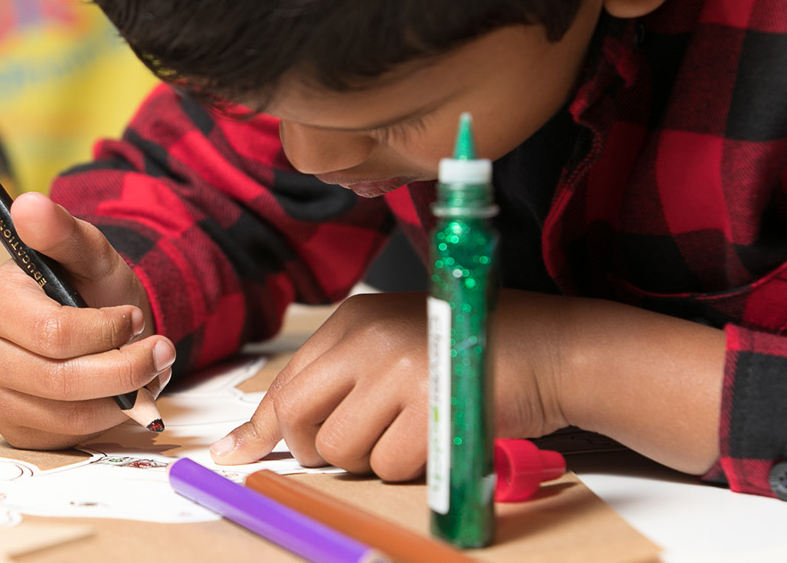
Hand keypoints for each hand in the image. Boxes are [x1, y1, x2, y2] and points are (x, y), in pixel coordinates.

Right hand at [0, 192, 175, 448]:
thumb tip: (29, 204)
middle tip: (160, 353)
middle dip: (125, 369)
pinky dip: (104, 419)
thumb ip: (62, 231)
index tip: (132, 318)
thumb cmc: (87, 287)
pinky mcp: (11, 427)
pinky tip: (116, 394)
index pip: (54, 333)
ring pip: (67, 414)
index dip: (108, 331)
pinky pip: (64, 435)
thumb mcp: (87, 252)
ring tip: (144, 372)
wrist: (94, 324)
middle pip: (60, 380)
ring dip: (121, 397)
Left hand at [209, 290, 574, 480]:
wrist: (553, 349)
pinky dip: (411, 466)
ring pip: (343, 450)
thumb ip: (341, 376)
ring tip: (414, 428)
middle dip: (315, 448)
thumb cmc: (474, 348)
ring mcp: (400, 372)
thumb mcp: (398, 341)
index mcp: (354, 319)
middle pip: (298, 418)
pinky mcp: (431, 407)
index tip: (233, 454)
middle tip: (352, 446)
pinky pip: (389, 466)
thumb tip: (272, 428)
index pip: (285, 383)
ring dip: (373, 458)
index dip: (259, 428)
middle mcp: (369, 339)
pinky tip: (438, 434)